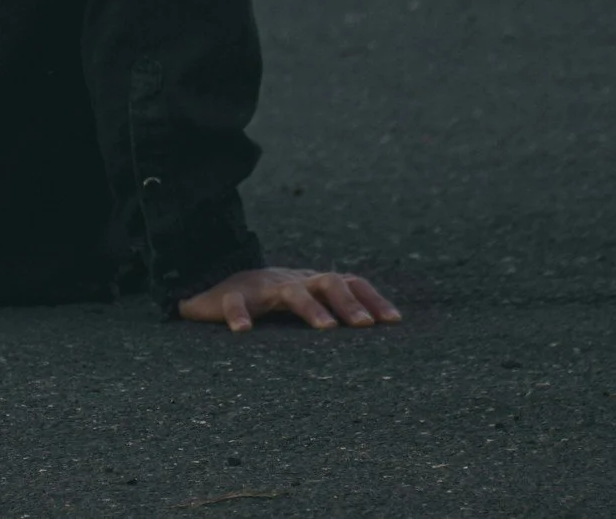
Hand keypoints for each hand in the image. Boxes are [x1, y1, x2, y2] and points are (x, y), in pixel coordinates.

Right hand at [177, 266, 400, 331]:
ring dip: (312, 308)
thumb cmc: (274, 300)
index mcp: (314, 284)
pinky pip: (235, 302)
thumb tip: (384, 332)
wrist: (222, 283)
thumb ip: (337, 312)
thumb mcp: (308, 301)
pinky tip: (243, 330)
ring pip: (293, 292)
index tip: (394, 320)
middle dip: (349, 303)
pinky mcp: (232, 296)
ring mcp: (265, 288)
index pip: (351, 283)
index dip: (373, 299)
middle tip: (364, 325)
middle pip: (329, 283)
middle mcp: (295, 283)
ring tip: (326, 327)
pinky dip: (239, 314)